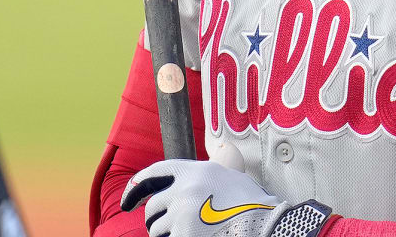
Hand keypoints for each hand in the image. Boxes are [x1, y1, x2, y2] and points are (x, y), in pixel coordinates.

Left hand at [121, 159, 280, 236]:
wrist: (267, 226)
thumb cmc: (253, 205)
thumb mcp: (229, 177)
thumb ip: (207, 173)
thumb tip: (202, 166)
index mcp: (194, 171)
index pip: (153, 174)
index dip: (135, 188)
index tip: (128, 201)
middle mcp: (184, 191)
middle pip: (153, 207)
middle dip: (155, 219)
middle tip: (167, 227)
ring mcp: (182, 216)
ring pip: (156, 230)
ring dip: (166, 235)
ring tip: (189, 233)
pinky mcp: (183, 236)